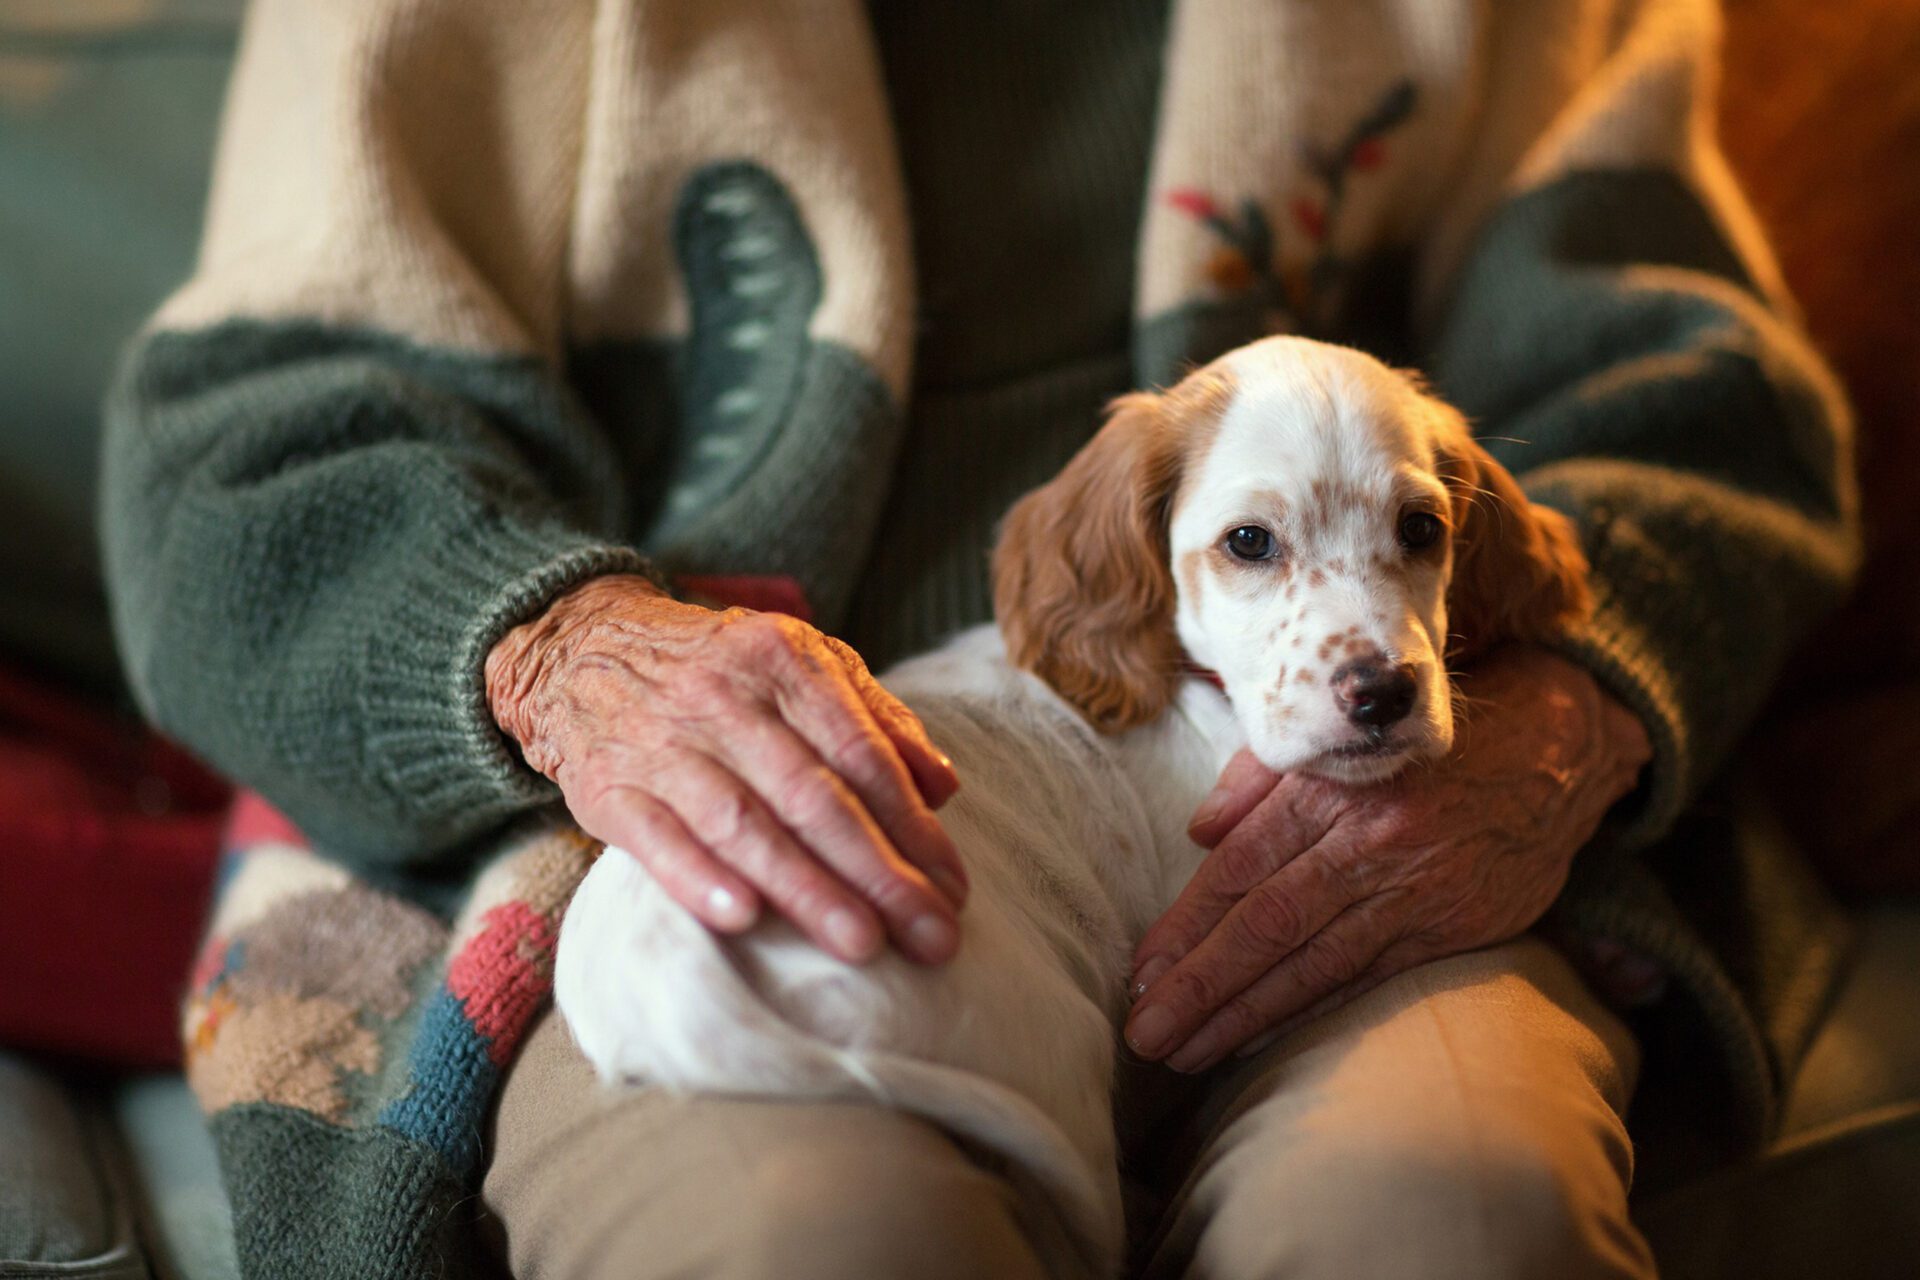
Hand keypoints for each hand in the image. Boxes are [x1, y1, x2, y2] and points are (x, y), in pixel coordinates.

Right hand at [485, 574, 965, 964]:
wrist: (583, 646)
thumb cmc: (719, 670)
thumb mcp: (801, 665)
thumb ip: (875, 722)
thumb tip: (944, 787)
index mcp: (784, 660)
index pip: (861, 754)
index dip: (912, 826)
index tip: (954, 888)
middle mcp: (725, 697)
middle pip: (813, 796)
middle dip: (879, 872)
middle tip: (931, 935)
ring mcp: (663, 743)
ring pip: (744, 822)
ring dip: (806, 888)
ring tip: (862, 945)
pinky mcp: (607, 786)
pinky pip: (656, 837)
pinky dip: (698, 878)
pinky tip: (743, 918)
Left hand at [1124, 645, 1650, 1071]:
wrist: (1560, 747)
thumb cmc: (1428, 736)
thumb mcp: (1342, 732)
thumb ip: (1262, 778)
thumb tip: (1198, 832)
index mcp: (1334, 788)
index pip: (1241, 867)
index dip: (1187, 925)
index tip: (1142, 970)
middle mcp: (1372, 842)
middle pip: (1269, 925)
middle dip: (1201, 986)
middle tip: (1146, 1032)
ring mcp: (1417, 892)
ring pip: (1315, 964)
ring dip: (1244, 1015)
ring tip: (1187, 1051)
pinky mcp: (1455, 928)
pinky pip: (1369, 979)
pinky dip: (1311, 1013)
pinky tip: (1262, 1040)